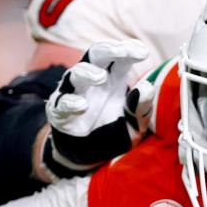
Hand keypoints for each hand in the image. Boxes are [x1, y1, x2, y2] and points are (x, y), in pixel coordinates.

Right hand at [39, 39, 152, 179]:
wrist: (88, 157)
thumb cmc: (113, 132)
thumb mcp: (134, 124)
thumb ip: (141, 108)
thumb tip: (147, 87)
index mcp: (113, 78)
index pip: (119, 57)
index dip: (129, 49)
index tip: (143, 52)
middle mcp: (92, 80)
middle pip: (96, 54)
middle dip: (108, 49)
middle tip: (122, 50)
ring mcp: (74, 93)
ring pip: (76, 73)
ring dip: (87, 72)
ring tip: (101, 77)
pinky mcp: (59, 112)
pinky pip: (62, 103)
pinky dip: (71, 103)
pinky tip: (83, 106)